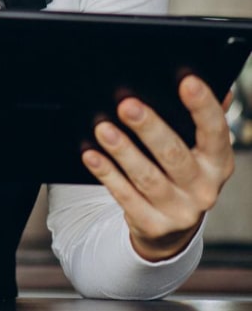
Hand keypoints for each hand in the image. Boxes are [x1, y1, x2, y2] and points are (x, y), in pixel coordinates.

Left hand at [83, 75, 234, 260]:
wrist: (171, 229)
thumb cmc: (182, 174)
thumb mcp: (199, 151)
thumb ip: (206, 120)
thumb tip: (220, 86)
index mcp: (218, 163)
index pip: (216, 131)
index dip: (203, 107)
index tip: (187, 81)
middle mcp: (204, 188)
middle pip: (175, 155)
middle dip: (150, 128)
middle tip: (126, 105)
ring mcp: (180, 210)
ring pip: (147, 177)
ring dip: (123, 151)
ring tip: (103, 129)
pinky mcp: (153, 225)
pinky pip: (125, 197)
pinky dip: (107, 175)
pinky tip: (91, 156)